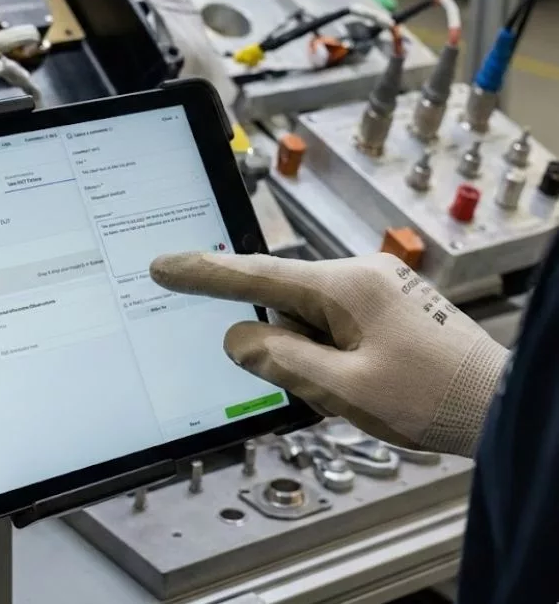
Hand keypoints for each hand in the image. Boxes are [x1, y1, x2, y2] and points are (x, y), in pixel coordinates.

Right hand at [150, 252, 509, 456]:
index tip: (163, 265)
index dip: (203, 273)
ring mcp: (377, 288)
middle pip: (286, 304)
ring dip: (313, 358)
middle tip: (324, 390)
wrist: (506, 404)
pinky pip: (335, 325)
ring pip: (311, 320)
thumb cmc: (434, 399)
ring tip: (360, 394)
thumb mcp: (345, 390)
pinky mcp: (388, 305)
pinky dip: (331, 356)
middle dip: (285, 348)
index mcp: (346, 287)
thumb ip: (282, 362)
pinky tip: (365, 385)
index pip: (256, 275)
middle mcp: (360, 275)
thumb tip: (238, 340)